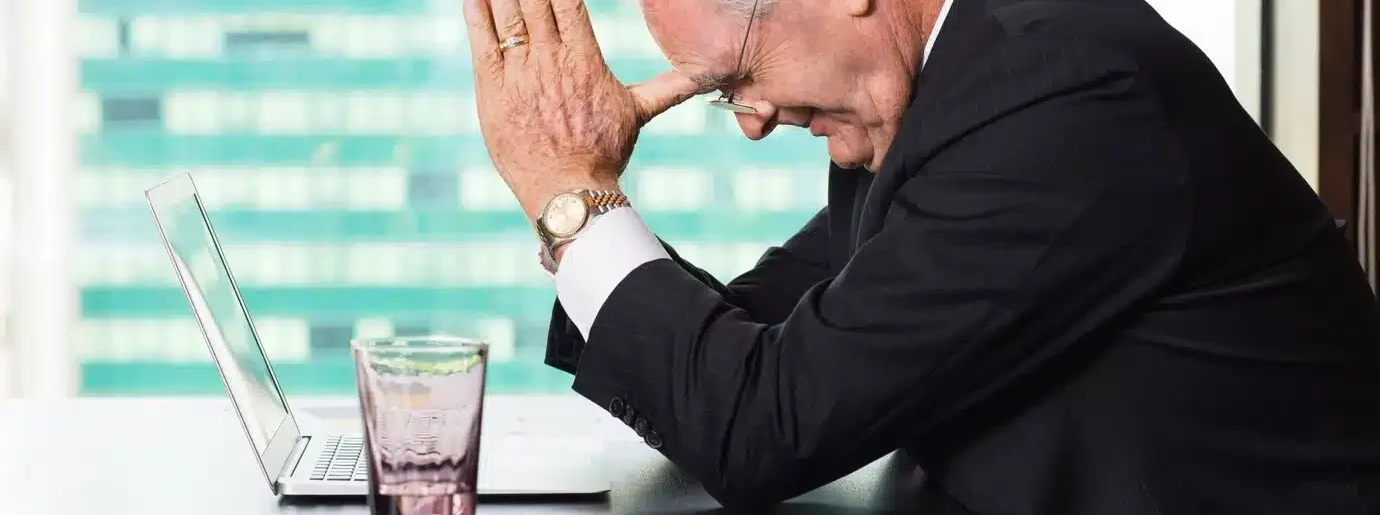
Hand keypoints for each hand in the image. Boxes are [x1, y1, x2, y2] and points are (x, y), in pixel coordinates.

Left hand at [462, 0, 698, 219]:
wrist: (569, 191)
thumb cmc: (603, 154)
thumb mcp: (637, 114)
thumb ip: (666, 89)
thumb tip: (702, 80)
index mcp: (585, 59)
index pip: (568, 2)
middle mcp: (552, 60)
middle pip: (535, 1)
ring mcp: (520, 74)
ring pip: (508, 17)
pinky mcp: (493, 91)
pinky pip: (482, 43)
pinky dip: (477, 16)